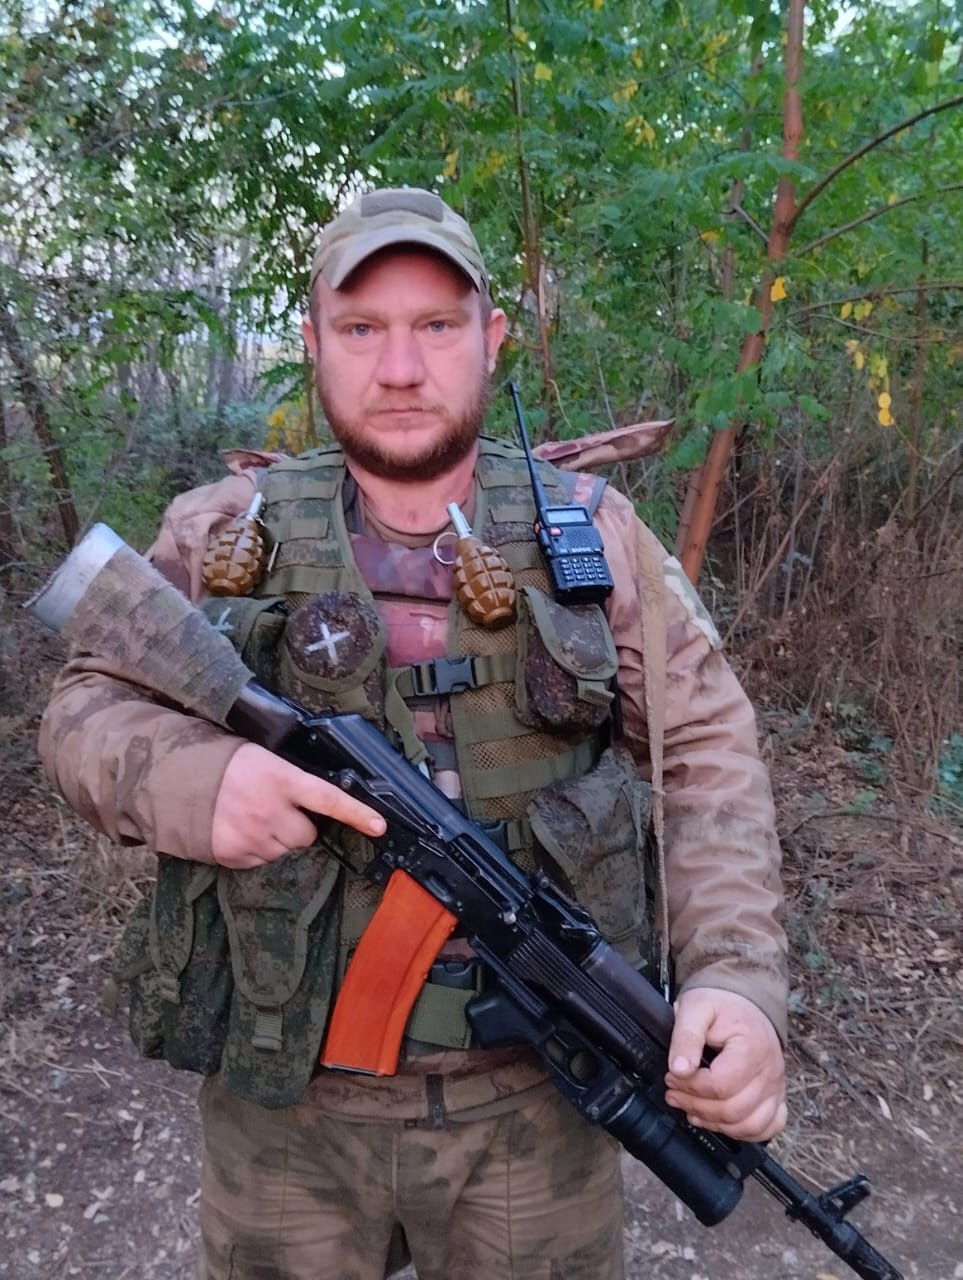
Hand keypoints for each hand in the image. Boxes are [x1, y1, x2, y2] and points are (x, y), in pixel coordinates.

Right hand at [211, 742, 385, 869]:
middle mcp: (270, 811)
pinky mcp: (233, 855)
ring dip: (275, 839)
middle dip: (298, 827)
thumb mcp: (262, 758)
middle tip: (276, 810)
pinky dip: (253, 850)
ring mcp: (251, 836)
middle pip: (307, 836)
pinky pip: (259, 861)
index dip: (356, 813)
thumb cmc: (224, 763)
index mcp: (281, 779)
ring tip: (251, 817)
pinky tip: (237, 830)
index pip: (328, 798)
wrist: (172, 778)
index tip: (379, 826)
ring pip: (284, 850)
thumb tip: (318, 798)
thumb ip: (290, 779)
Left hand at [663, 987, 786, 1141]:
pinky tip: (719, 1121)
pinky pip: (767, 1127)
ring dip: (715, 1123)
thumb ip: (686, 1037)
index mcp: (753, 1048)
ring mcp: (776, 1087)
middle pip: (734, 1110)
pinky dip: (743, 1132)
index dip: (691, 1086)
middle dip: (697, 1106)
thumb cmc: (721, 1004)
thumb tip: (679, 1069)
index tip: (671, 1076)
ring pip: (750, 1125)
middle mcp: (770, 1071)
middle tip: (674, 1093)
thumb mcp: (695, 1008)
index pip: (721, 1085)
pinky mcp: (776, 1096)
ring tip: (691, 1108)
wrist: (743, 1001)